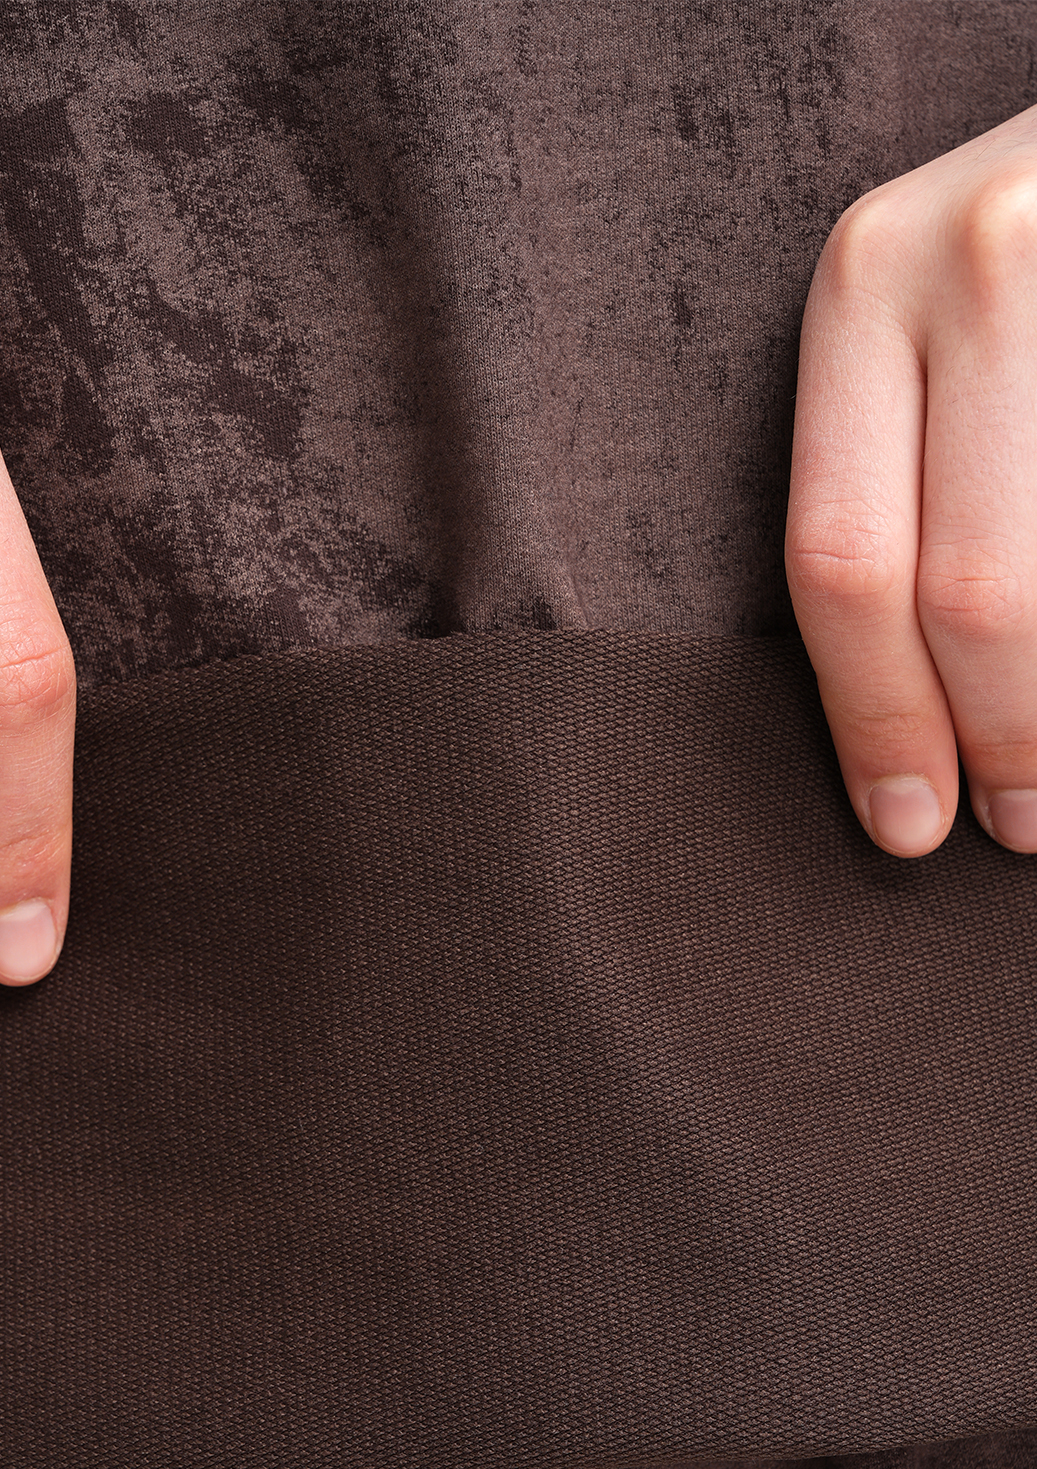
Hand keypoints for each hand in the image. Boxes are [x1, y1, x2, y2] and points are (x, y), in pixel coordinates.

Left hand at [787, 103, 1036, 857]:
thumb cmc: (1005, 264)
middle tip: (1013, 822)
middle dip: (995, 735)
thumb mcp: (921, 324)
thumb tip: (894, 723)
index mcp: (865, 282)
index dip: (873, 716)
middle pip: (967, 588)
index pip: (841, 556)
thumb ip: (890, 479)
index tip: (904, 822)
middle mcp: (976, 259)